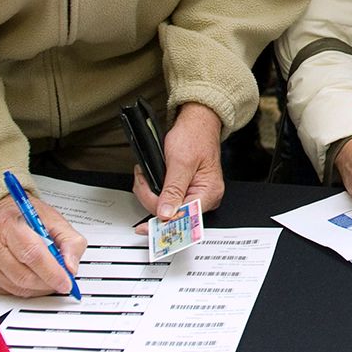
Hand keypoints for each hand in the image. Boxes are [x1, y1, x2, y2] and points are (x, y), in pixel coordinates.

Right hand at [0, 194, 87, 296]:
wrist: (0, 215)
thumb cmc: (26, 217)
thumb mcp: (55, 221)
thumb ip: (70, 242)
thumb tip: (71, 268)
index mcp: (10, 224)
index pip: (32, 254)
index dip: (52, 272)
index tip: (66, 282)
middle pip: (23, 275)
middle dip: (47, 283)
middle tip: (61, 281)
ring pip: (16, 287)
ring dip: (37, 288)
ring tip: (47, 277)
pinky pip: (7, 291)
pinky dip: (24, 290)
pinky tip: (30, 276)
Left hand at [131, 102, 224, 222]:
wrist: (196, 122)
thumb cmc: (194, 136)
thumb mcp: (180, 162)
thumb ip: (173, 189)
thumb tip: (166, 213)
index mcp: (209, 192)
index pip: (183, 215)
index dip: (162, 220)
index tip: (146, 228)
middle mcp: (205, 196)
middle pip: (173, 213)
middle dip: (151, 199)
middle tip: (141, 181)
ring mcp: (195, 193)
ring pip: (167, 207)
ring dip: (150, 194)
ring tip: (144, 177)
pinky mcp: (186, 189)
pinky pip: (168, 199)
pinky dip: (154, 191)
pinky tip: (149, 181)